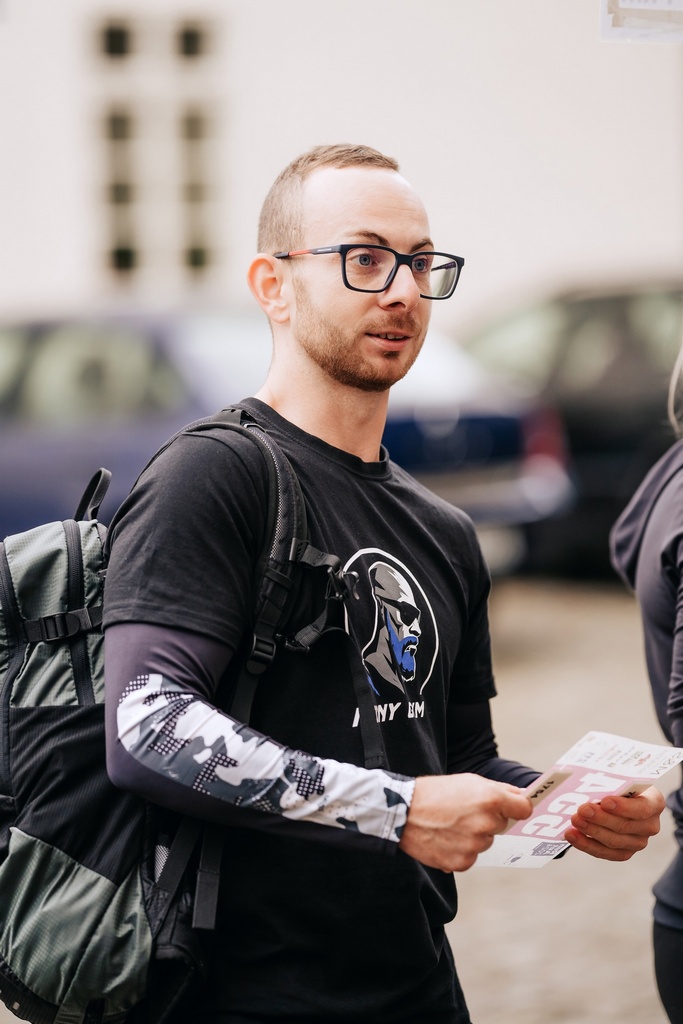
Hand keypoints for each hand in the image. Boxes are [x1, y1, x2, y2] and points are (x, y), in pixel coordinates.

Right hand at [398, 773, 532, 871]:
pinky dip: (460, 850)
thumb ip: (499, 790)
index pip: (524, 808)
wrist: (402, 812)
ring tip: (450, 824)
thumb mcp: (468, 781)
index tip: (513, 808)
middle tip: (463, 811)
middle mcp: (486, 823)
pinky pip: (470, 857)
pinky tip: (444, 838)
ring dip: (473, 836)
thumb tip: (523, 797)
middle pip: (501, 825)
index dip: (518, 807)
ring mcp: (475, 845)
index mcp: (491, 799)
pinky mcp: (462, 862)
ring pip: (485, 842)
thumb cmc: (435, 792)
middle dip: (488, 819)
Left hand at [564, 785, 664, 861]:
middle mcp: (650, 825)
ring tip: (574, 821)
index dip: (624, 807)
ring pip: (614, 841)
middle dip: (601, 818)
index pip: (642, 808)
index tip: (605, 801)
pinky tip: (572, 835)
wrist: (621, 797)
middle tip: (582, 810)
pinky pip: (605, 853)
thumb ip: (611, 781)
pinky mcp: (624, 852)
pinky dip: (586, 844)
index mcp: (654, 803)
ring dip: (591, 831)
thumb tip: (587, 783)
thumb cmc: (620, 783)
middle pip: (625, 826)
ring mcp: (638, 841)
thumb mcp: (620, 777)